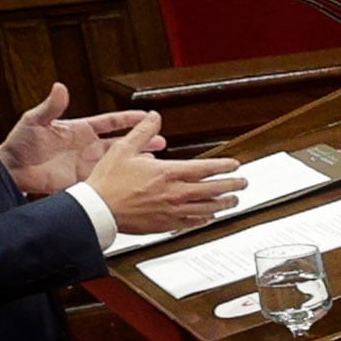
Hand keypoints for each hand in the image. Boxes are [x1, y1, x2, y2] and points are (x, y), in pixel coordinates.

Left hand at [0, 86, 161, 195]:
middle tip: (162, 140)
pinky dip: (120, 181)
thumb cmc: (20, 143)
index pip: (110, 122)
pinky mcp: (82, 180)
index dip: (128, 119)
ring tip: (155, 161)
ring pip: (118, 162)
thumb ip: (51, 106)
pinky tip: (134, 182)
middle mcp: (87, 147)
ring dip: (135, 161)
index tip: (148, 116)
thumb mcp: (35, 120)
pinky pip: (106, 180)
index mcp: (80, 129)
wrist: (12, 169)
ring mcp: (86, 164)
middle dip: (142, 141)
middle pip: (121, 143)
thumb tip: (60, 87)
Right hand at [83, 126, 240, 238]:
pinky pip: (191, 222)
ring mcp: (172, 210)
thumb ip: (142, 131)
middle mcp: (175, 192)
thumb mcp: (123, 149)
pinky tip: (209, 218)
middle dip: (232, 186)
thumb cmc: (108, 182)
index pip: (207, 168)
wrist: (97, 210)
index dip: (225, 166)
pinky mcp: (165, 224)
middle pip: (213, 189)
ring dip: (223, 203)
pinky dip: (204, 219)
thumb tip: (153, 117)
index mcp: (169, 173)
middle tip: (243, 184)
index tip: (235, 165)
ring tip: (233, 201)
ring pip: (207, 208)